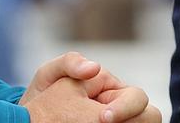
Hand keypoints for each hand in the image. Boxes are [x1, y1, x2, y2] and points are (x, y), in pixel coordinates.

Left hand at [20, 52, 160, 122]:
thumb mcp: (50, 73)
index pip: (137, 98)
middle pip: (149, 116)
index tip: (103, 117)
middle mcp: (119, 108)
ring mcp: (117, 122)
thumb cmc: (42, 94)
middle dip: (132, 118)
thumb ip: (70, 62)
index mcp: (112, 89)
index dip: (126, 108)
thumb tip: (95, 67)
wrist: (30, 118)